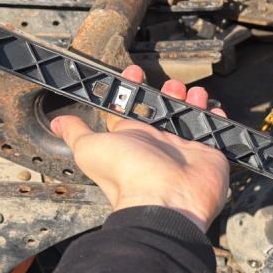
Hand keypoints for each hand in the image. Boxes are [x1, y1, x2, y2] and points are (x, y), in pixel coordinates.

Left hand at [49, 66, 230, 231]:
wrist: (165, 200)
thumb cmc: (127, 176)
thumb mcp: (91, 148)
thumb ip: (76, 133)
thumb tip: (57, 123)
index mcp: (132, 139)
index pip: (130, 109)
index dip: (131, 89)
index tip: (134, 72)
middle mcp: (158, 144)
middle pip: (163, 111)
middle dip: (167, 93)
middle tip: (171, 82)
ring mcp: (184, 149)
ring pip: (188, 118)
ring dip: (190, 101)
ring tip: (193, 91)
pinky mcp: (208, 154)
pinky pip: (213, 132)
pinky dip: (214, 119)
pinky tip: (212, 108)